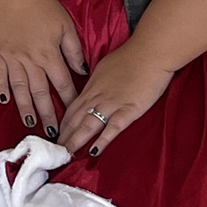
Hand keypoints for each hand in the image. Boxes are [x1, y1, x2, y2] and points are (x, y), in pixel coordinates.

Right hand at [0, 0, 85, 134]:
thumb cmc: (41, 6)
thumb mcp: (66, 26)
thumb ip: (75, 50)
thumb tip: (82, 70)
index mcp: (48, 54)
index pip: (62, 84)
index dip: (69, 101)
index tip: (75, 114)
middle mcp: (30, 60)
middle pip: (40, 93)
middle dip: (48, 114)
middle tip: (53, 132)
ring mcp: (12, 58)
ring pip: (20, 89)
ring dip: (25, 108)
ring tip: (31, 123)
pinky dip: (1, 89)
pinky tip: (5, 101)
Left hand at [58, 41, 173, 157]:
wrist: (150, 52)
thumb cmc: (131, 56)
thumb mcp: (105, 67)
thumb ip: (98, 82)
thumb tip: (94, 90)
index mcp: (92, 86)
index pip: (72, 109)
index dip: (63, 124)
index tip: (57, 135)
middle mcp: (97, 96)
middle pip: (75, 119)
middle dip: (64, 136)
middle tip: (56, 151)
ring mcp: (112, 103)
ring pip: (88, 125)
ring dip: (76, 141)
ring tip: (67, 155)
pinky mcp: (129, 109)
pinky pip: (113, 127)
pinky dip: (102, 140)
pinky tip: (94, 151)